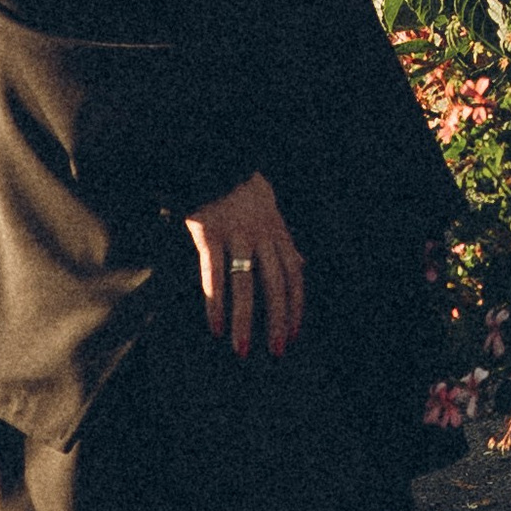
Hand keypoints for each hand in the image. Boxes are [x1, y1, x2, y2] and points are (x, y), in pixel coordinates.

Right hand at [185, 171, 304, 359]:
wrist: (211, 159)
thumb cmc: (241, 189)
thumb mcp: (270, 210)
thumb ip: (284, 239)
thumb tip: (301, 263)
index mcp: (277, 232)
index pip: (294, 276)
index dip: (296, 306)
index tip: (295, 334)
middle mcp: (261, 235)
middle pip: (275, 284)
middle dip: (278, 320)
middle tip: (276, 351)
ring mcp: (236, 234)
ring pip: (245, 284)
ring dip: (245, 320)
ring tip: (242, 348)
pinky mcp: (209, 233)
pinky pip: (214, 274)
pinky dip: (215, 303)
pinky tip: (216, 326)